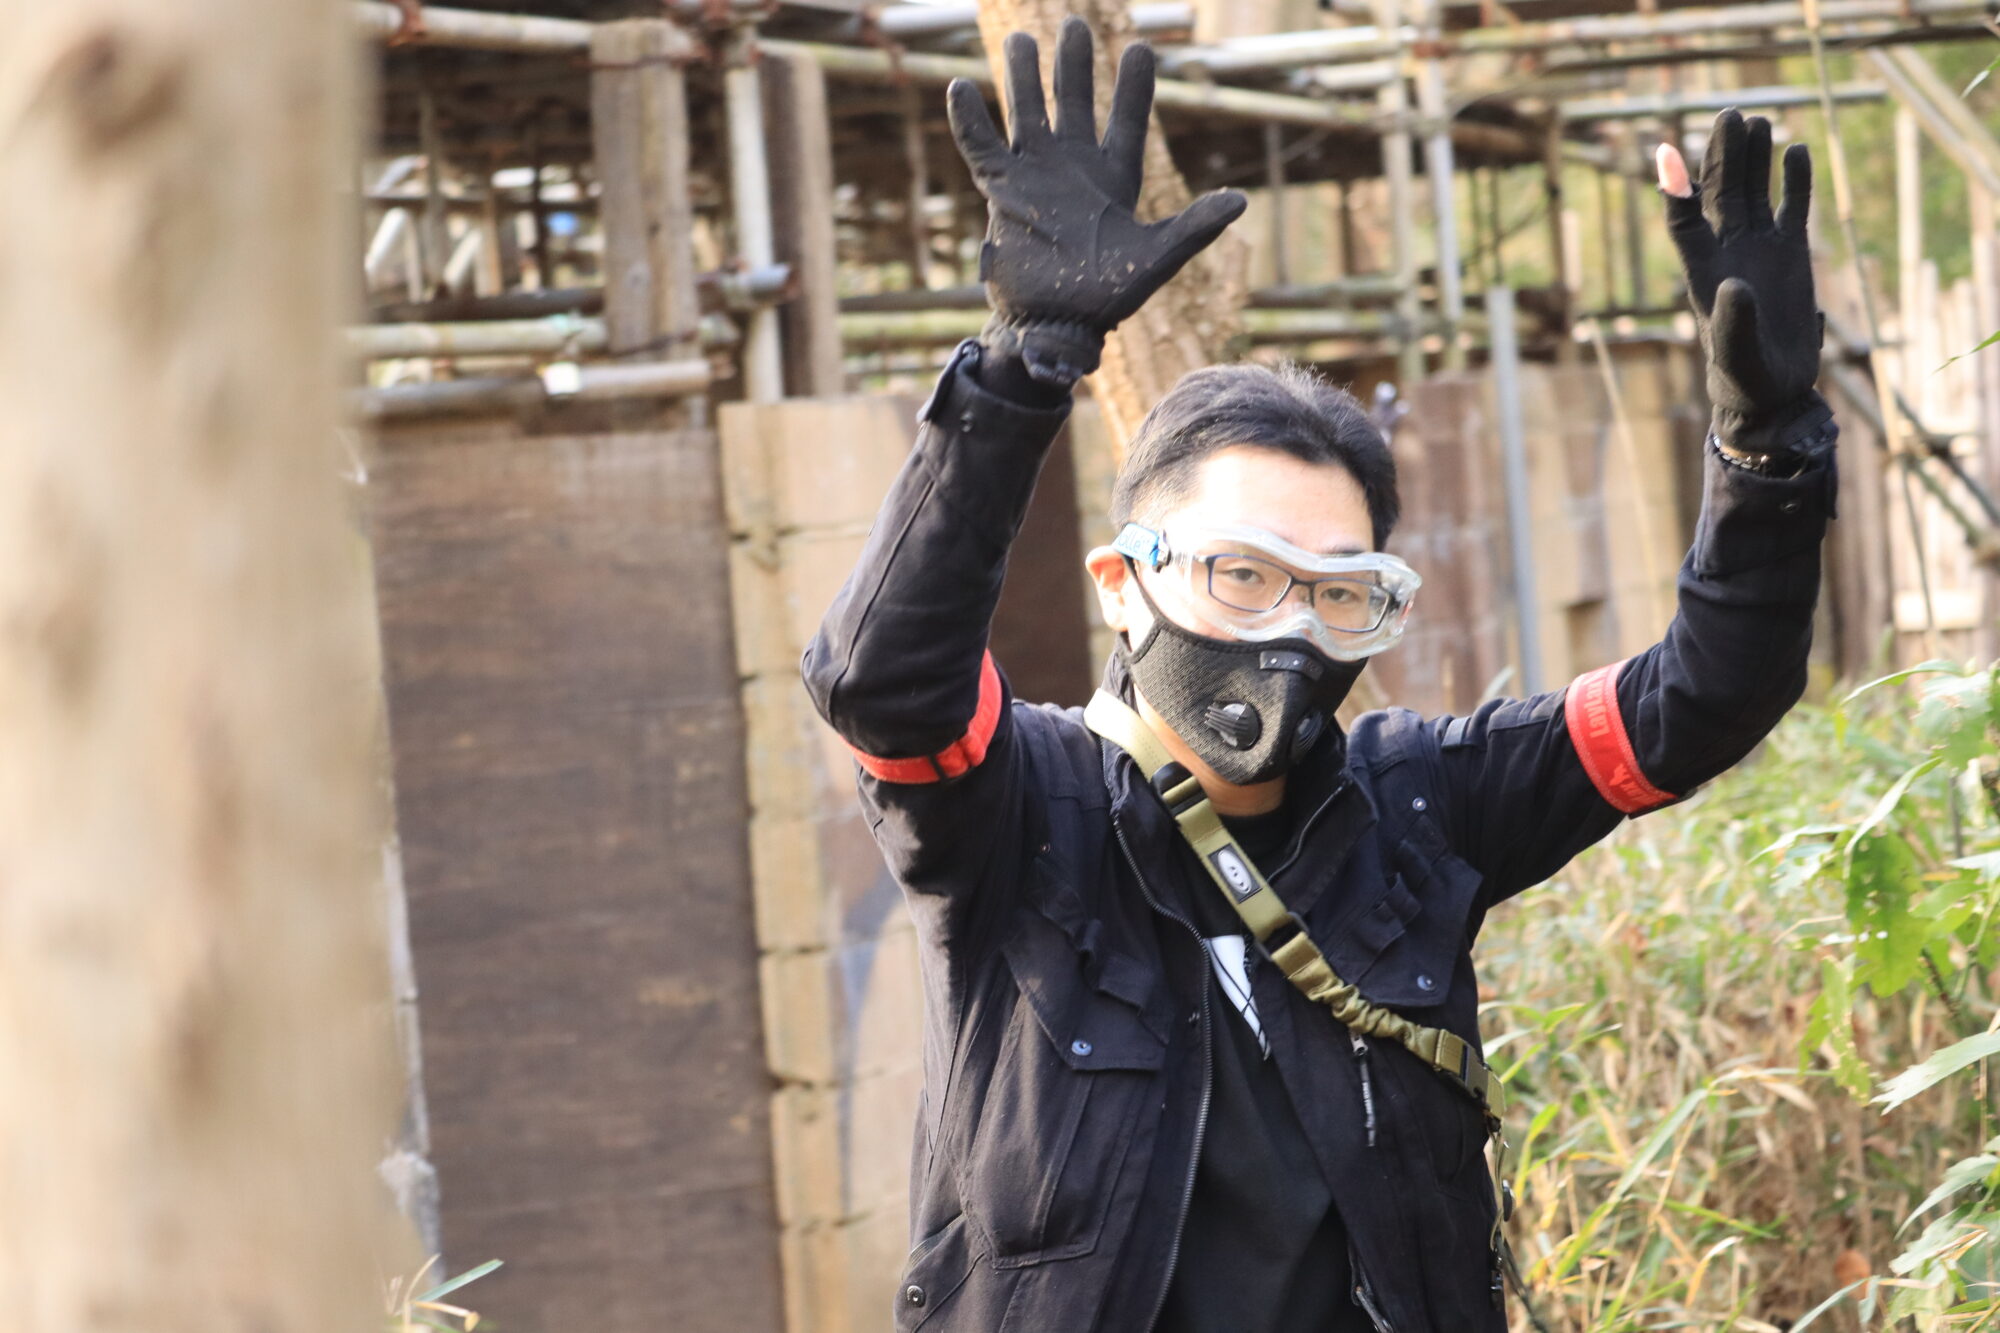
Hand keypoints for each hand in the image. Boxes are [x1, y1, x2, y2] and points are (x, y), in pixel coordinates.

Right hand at [946, 18, 1246, 386]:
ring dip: (1023, 78)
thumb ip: (1193, 227)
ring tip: (1022, 40)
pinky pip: (982, 147)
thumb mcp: (1156, 259)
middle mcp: (1074, 170)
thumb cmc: (1106, 298)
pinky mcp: (1002, 192)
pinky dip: (971, 119)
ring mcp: (1035, 177)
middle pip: (1074, 104)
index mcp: (1114, 179)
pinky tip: (960, 87)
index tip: (1140, 47)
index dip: (1132, 86)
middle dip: (1074, 66)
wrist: (1055, 324)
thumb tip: (1240, 200)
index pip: (1125, 121)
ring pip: (1027, 113)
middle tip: (1074, 24)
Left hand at [1658, 110, 1824, 445]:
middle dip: (1723, 154)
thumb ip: (1732, 320)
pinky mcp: (1790, 253)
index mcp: (1701, 269)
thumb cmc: (1742, 374)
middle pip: (1720, 192)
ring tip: (1758, 120)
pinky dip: (1794, 181)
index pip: (1682, 219)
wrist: (1771, 389)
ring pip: (1753, 191)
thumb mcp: (1734, 350)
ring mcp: (1758, 248)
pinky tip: (1794, 150)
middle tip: (1730, 113)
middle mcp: (1726, 250)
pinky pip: (1791, 207)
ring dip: (1754, 158)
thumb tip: (1733, 285)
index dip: (1675, 186)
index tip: (1668, 149)